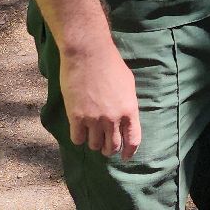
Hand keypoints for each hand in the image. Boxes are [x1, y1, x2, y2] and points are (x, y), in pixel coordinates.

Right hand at [59, 37, 140, 159]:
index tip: (125, 157)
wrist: (88, 53)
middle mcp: (113, 118)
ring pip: (94, 145)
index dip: (129, 152)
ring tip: (92, 136)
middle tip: (106, 147)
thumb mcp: (128, 84)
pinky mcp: (76, 116)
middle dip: (110, 149)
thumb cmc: (110, 63)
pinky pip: (77, 139)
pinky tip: (78, 131)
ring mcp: (94, 119)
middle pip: (113, 146)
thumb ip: (127, 104)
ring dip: (94, 143)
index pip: (132, 140)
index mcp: (129, 110)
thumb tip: (126, 117)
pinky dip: (78, 138)